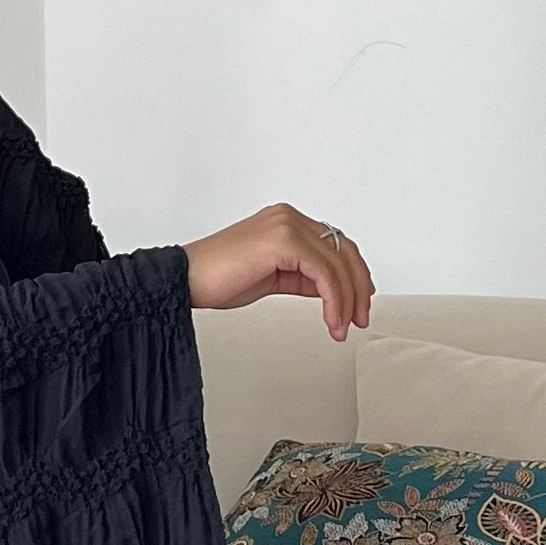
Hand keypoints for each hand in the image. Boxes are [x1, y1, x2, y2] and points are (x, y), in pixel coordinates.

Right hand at [181, 203, 373, 341]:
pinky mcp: (283, 241)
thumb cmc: (215, 279)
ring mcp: (287, 226)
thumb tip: (328, 289)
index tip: (358, 302)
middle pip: (343, 250)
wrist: (186, 279)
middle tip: (359, 317)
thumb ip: (301, 275)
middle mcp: (289, 218)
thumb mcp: (272, 277)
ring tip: (343, 326)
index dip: (353, 275)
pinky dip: (333, 300)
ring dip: (346, 301)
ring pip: (337, 263)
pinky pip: (323, 273)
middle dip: (357, 288)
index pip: (335, 244)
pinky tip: (331, 320)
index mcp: (285, 221)